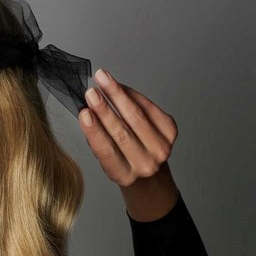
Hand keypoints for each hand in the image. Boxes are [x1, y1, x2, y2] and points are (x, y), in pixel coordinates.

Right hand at [78, 68, 178, 187]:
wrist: (148, 167)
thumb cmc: (122, 159)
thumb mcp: (107, 158)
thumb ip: (98, 138)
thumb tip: (88, 109)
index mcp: (124, 175)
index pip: (106, 151)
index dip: (94, 131)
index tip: (84, 112)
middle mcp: (146, 164)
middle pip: (122, 132)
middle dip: (104, 109)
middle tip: (91, 92)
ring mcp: (161, 148)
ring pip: (136, 116)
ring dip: (117, 95)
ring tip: (102, 79)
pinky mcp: (171, 131)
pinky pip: (149, 108)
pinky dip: (133, 95)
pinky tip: (119, 86)